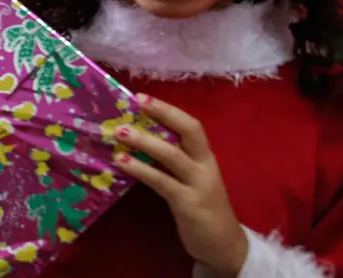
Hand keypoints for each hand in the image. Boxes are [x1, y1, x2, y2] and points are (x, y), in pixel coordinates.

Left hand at [115, 95, 247, 276]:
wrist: (224, 246)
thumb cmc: (201, 207)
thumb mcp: (189, 179)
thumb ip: (170, 161)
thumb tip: (136, 139)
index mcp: (206, 157)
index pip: (191, 126)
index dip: (168, 110)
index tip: (141, 97)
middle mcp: (205, 166)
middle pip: (189, 131)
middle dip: (163, 113)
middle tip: (135, 103)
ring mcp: (199, 185)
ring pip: (173, 155)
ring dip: (144, 141)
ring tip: (119, 132)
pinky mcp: (189, 204)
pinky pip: (162, 182)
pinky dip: (140, 170)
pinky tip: (122, 162)